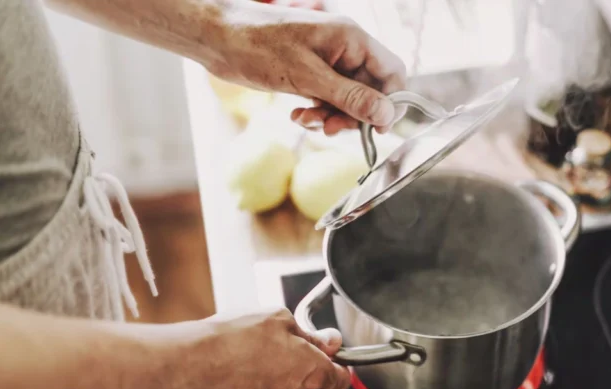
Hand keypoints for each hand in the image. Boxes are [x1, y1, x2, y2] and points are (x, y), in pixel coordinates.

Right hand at [179, 308, 350, 388]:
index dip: (335, 365)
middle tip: (275, 344)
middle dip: (299, 364)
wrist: (191, 365)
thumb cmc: (233, 340)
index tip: (327, 356)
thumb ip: (311, 334)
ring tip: (251, 357)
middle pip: (310, 382)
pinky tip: (240, 371)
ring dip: (277, 375)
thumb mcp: (278, 318)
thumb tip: (330, 341)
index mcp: (312, 372)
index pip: (340, 379)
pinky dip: (257, 385)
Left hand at [207, 3, 405, 134]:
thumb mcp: (309, 78)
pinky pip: (328, 98)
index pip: (392, 72)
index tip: (376, 129)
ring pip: (347, 98)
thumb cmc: (260, 47)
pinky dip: (317, 111)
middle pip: (370, 90)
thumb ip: (351, 97)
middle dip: (353, 114)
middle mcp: (344, 48)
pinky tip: (297, 115)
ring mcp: (328, 60)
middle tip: (330, 129)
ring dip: (331, 115)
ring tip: (306, 120)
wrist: (218, 38)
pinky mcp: (310, 72)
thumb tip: (386, 115)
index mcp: (352, 39)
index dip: (389, 102)